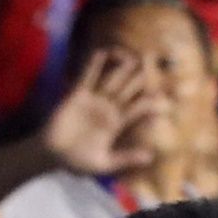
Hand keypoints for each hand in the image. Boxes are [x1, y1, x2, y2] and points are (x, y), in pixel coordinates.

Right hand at [42, 51, 161, 175]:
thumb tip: (150, 158)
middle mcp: (109, 108)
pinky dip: (94, 65)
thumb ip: (125, 159)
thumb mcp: (103, 164)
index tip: (166, 96)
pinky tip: (102, 53)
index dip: (153, 101)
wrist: (51, 156)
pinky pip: (87, 77)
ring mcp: (94, 100)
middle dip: (142, 77)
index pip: (140, 107)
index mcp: (118, 123)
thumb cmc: (76, 161)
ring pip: (113, 78)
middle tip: (153, 62)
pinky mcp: (76, 96)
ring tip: (133, 56)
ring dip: (123, 67)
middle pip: (131, 87)